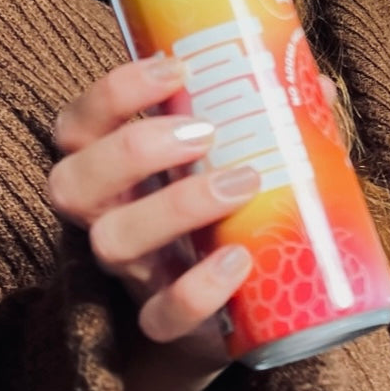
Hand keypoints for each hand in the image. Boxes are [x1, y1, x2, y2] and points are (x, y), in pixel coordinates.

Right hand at [49, 54, 336, 390]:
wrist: (228, 315)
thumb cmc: (221, 217)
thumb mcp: (226, 164)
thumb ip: (261, 124)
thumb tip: (317, 84)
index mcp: (112, 171)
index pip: (77, 126)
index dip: (112, 93)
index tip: (175, 68)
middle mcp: (106, 218)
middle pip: (72, 182)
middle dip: (134, 148)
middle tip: (206, 132)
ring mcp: (131, 273)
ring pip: (112, 241)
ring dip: (174, 205)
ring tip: (242, 182)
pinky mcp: (163, 323)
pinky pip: (161, 316)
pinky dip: (198, 290)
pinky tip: (239, 259)